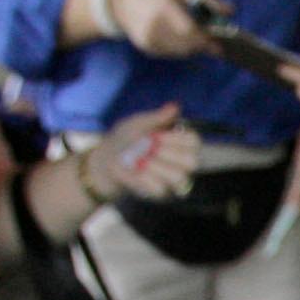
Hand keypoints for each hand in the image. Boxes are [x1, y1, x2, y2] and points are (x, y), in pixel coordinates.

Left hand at [80, 103, 199, 203]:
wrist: (105, 160)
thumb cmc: (123, 139)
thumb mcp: (137, 123)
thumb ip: (156, 117)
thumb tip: (175, 106)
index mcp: (178, 142)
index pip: (194, 142)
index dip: (178, 140)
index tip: (157, 136)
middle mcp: (179, 162)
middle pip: (192, 162)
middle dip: (169, 155)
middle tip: (150, 149)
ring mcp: (171, 179)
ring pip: (179, 177)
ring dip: (157, 167)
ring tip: (140, 161)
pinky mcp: (160, 193)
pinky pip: (161, 188)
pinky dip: (146, 178)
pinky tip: (136, 171)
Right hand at [108, 0, 213, 60]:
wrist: (120, 4)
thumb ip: (208, 1)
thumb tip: (232, 12)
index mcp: (164, 8)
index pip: (190, 31)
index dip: (206, 39)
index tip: (218, 43)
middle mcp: (155, 26)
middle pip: (188, 45)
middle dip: (203, 46)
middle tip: (214, 45)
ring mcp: (149, 39)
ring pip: (181, 52)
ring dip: (193, 48)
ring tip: (197, 39)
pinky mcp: (147, 48)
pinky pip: (172, 53)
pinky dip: (181, 49)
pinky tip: (179, 39)